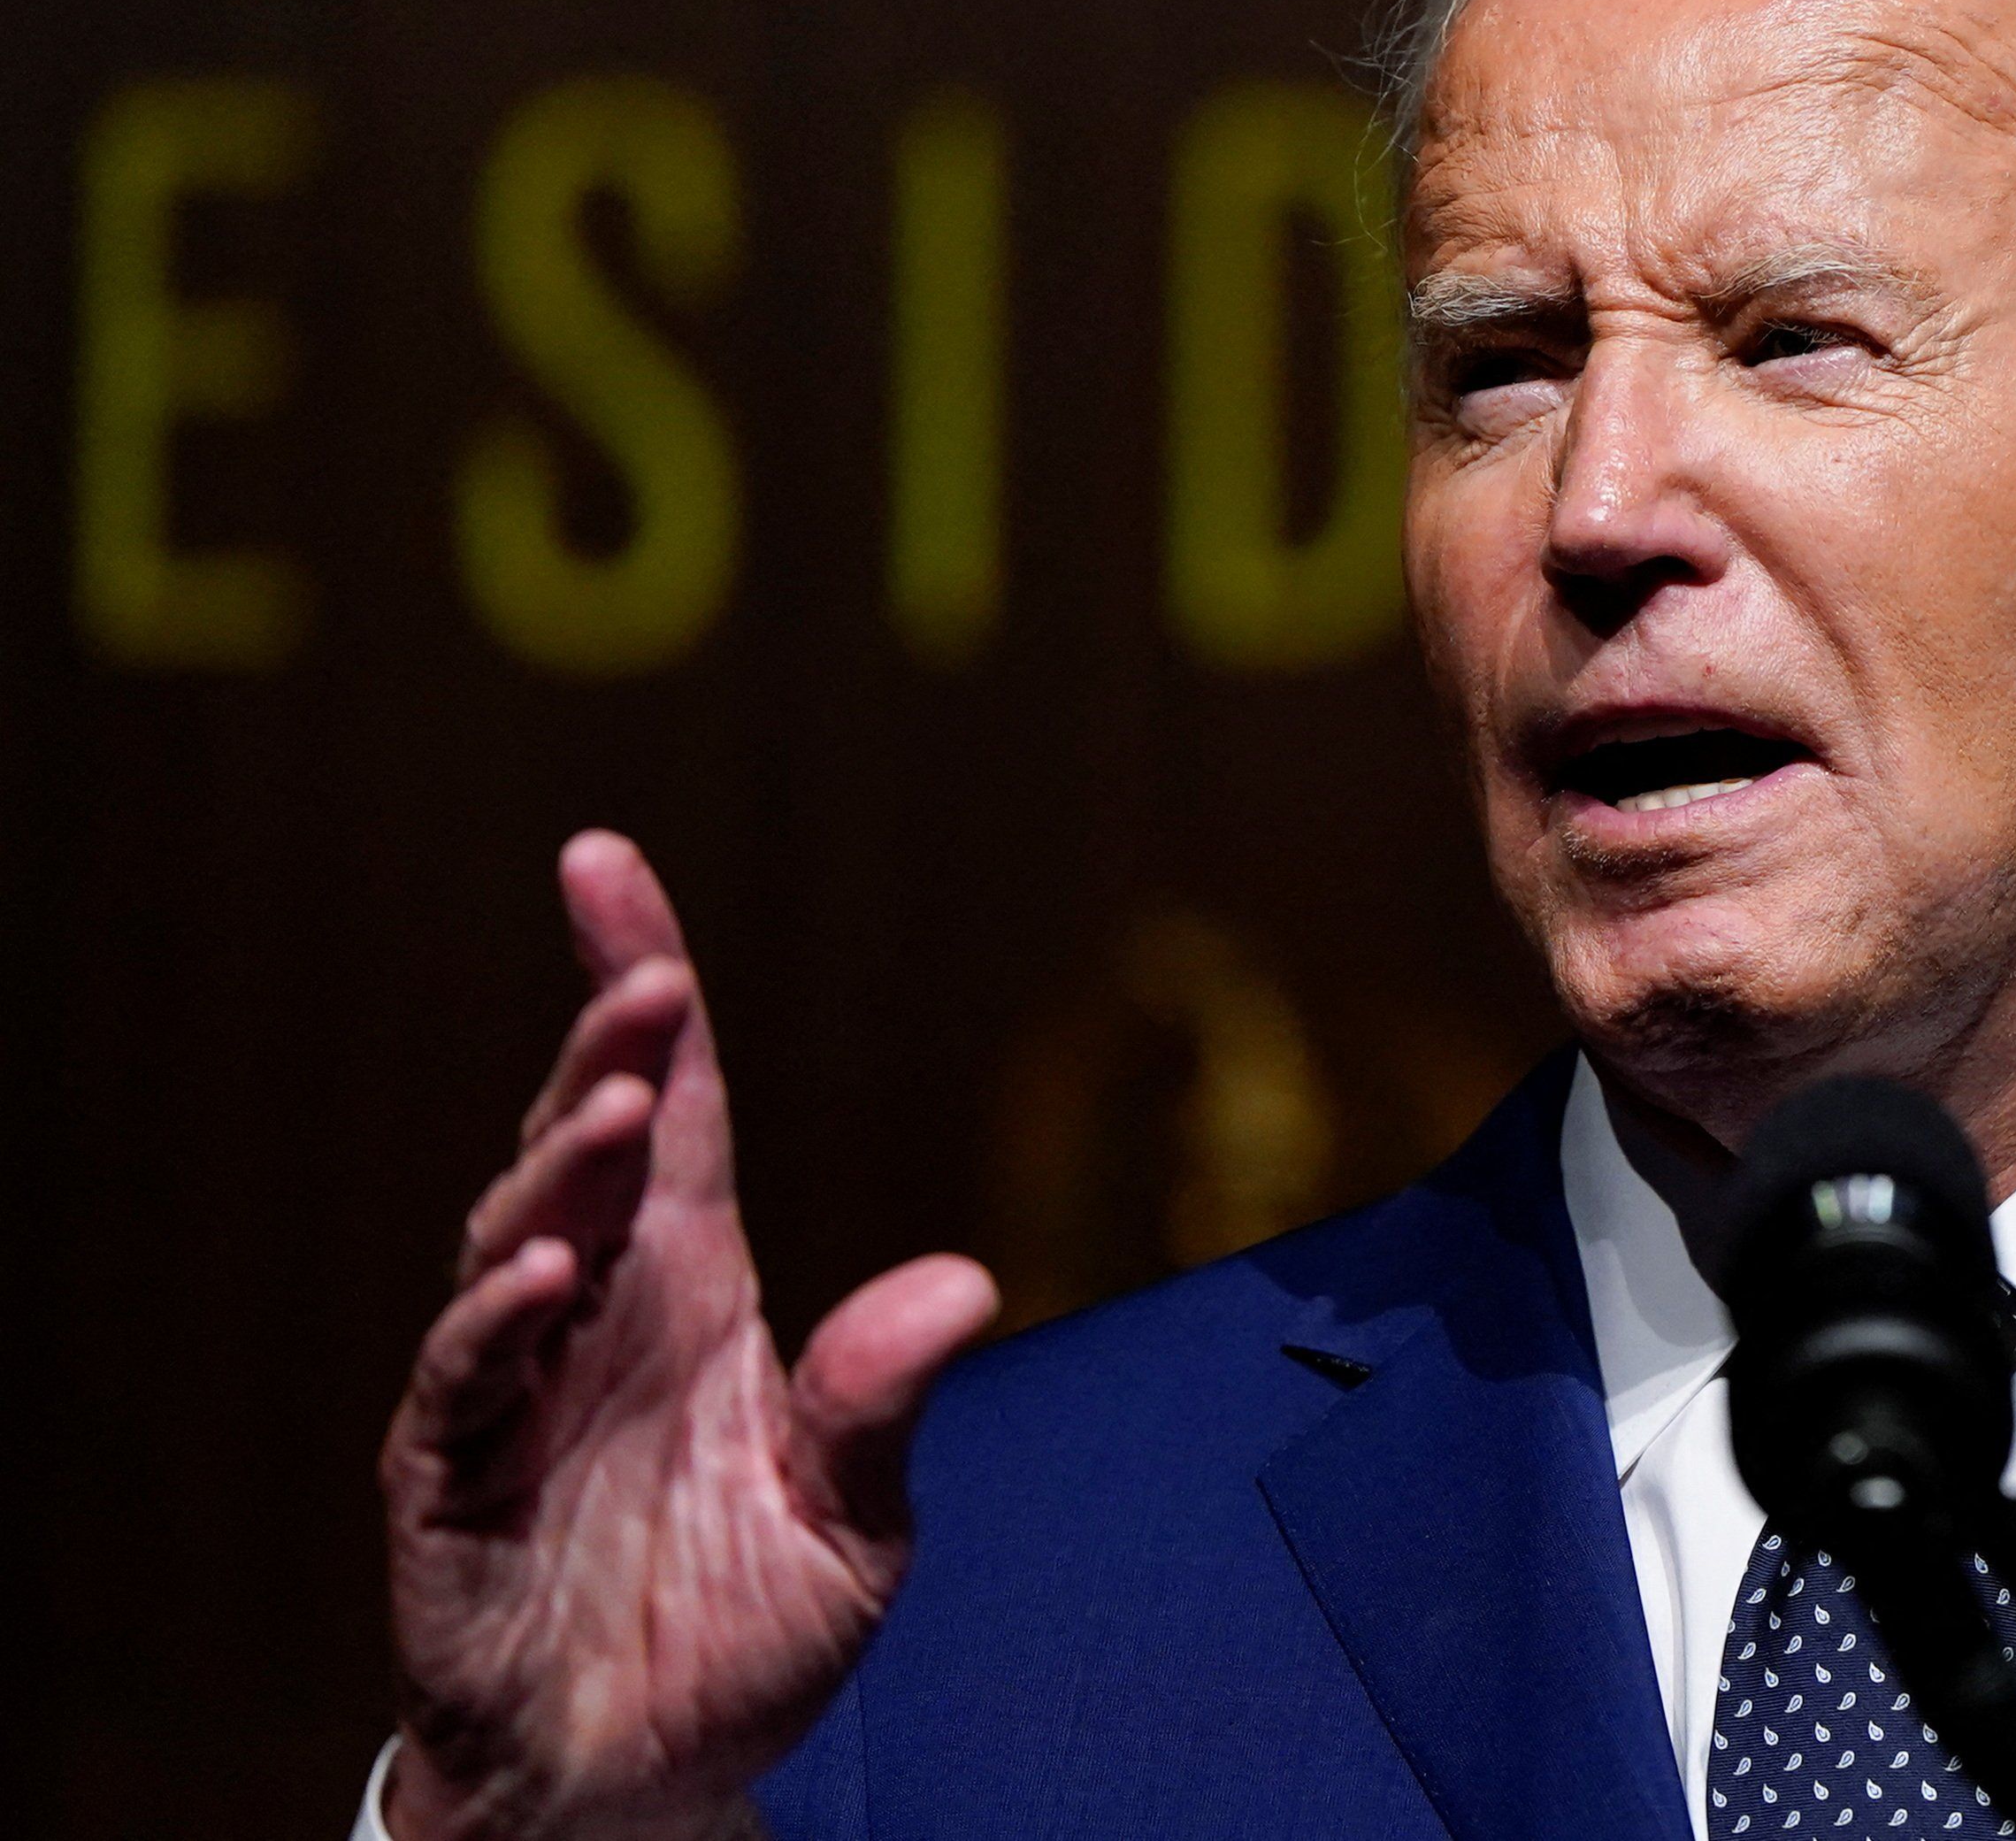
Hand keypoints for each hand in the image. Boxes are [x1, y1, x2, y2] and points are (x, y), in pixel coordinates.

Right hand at [378, 832, 997, 1840]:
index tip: (604, 864)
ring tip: (615, 1106)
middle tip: (648, 980)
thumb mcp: (854, 1521)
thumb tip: (968, 1281)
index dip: (641, 984)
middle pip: (589, 1146)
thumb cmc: (744, 1634)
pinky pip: (462, 1378)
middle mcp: (598, 1312)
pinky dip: (496, 1319)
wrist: (645, 1780)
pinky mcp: (449, 1478)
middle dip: (608, 1047)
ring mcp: (514, 1386)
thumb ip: (884, 1402)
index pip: (675, 1111)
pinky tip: (550, 1273)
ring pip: (517, 1234)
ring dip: (560, 1168)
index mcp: (694, 1290)